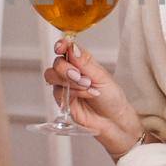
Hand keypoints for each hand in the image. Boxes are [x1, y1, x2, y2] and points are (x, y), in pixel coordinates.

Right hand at [42, 38, 140, 154]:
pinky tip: (87, 94)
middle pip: (57, 63)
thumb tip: (72, 47)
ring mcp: (65, 86)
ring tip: (87, 86)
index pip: (66, 49)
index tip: (60, 47)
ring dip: (69, 80)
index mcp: (81, 62)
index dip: (61, 45)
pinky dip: (74, 91)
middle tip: (81, 76)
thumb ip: (85, 63)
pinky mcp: (62, 100)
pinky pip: (58, 91)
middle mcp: (70, 72)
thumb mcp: (102, 76)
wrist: (113, 120)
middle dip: (67, 68)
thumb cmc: (111, 97)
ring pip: (52, 76)